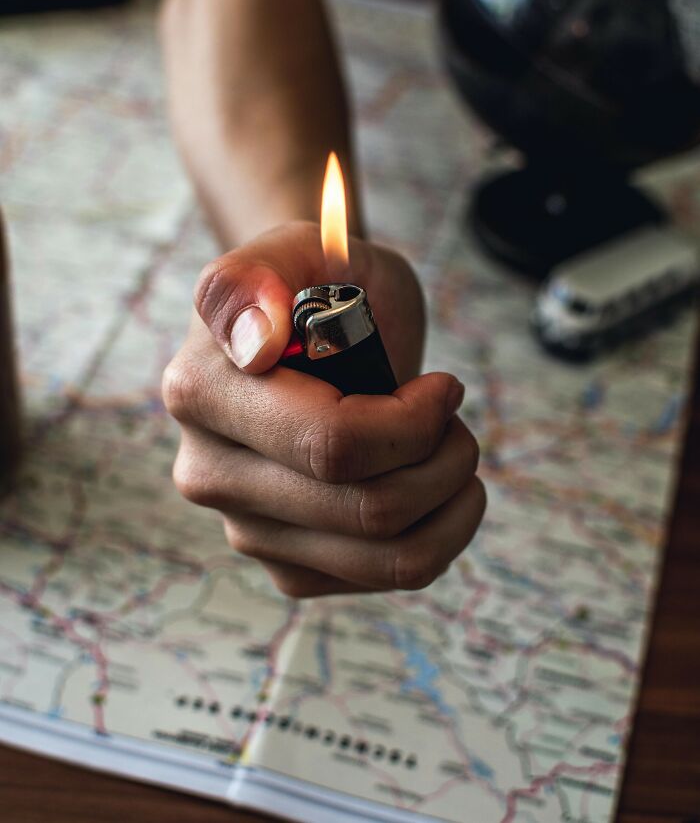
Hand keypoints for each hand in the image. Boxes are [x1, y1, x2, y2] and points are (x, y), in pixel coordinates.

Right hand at [163, 223, 485, 596]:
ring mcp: (246, 527)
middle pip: (370, 509)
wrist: (310, 332)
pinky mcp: (287, 565)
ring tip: (451, 451)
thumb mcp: (302, 248)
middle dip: (445, 459)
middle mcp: (209, 471)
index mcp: (203, 391)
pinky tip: (433, 488)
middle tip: (453, 416)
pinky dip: (440, 534)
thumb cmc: (320, 285)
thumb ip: (255, 279)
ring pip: (388, 557)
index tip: (444, 386)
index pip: (334, 443)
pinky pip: (387, 578)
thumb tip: (251, 345)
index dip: (416, 420)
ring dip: (451, 500)